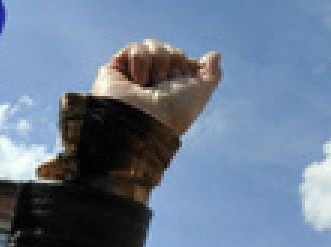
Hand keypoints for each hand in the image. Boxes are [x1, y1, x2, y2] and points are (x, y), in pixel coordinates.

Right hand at [93, 39, 221, 134]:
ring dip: (156, 63)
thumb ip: (212, 74)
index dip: (184, 67)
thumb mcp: (200, 93)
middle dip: (170, 63)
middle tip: (163, 84)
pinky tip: (135, 81)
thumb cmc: (172, 111)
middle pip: (168, 50)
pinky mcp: (115, 70)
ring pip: (152, 46)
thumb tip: (214, 54)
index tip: (180, 84)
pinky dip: (139, 61)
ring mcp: (133, 75)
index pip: (181, 60)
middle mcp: (152, 82)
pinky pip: (134, 48)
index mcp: (171, 88)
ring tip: (147, 85)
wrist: (141, 118)